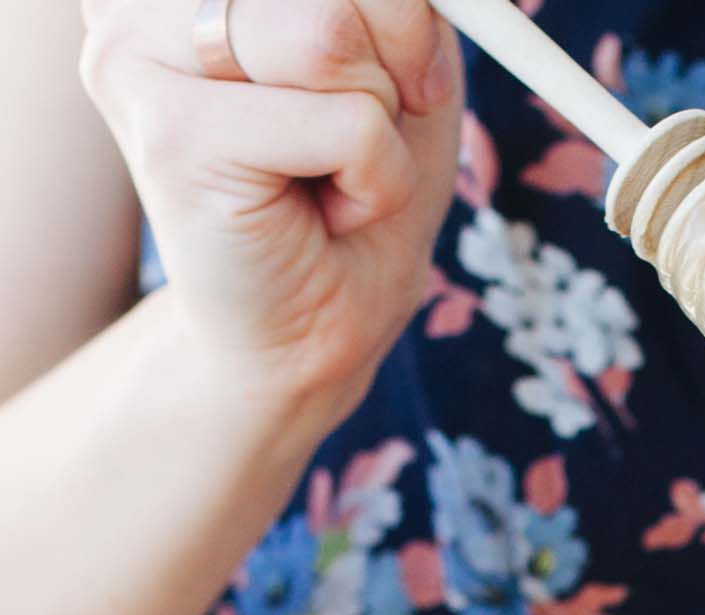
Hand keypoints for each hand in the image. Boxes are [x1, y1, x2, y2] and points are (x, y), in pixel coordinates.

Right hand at [80, 0, 462, 421]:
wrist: (314, 332)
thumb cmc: (352, 190)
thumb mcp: (402, 54)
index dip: (398, 2)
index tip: (405, 61)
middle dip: (394, 49)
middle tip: (375, 121)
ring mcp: (139, 50)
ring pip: (332, 32)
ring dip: (377, 118)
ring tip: (336, 166)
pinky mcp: (172, 132)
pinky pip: (345, 120)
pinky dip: (374, 176)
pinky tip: (326, 205)